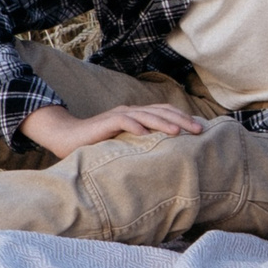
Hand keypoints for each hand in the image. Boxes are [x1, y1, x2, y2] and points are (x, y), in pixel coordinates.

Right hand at [21, 102, 203, 158]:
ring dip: (163, 122)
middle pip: (161, 111)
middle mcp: (131, 111)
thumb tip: (167, 156)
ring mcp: (118, 115)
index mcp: (139, 115)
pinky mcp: (105, 122)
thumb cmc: (98, 143)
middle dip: (181, 120)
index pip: (165, 112)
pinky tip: (145, 134)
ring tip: (178, 132)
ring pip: (146, 114)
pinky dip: (134, 126)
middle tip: (199, 130)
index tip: (201, 129)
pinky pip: (122, 121)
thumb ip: (143, 144)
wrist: (67, 136)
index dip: (183, 118)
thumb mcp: (126, 143)